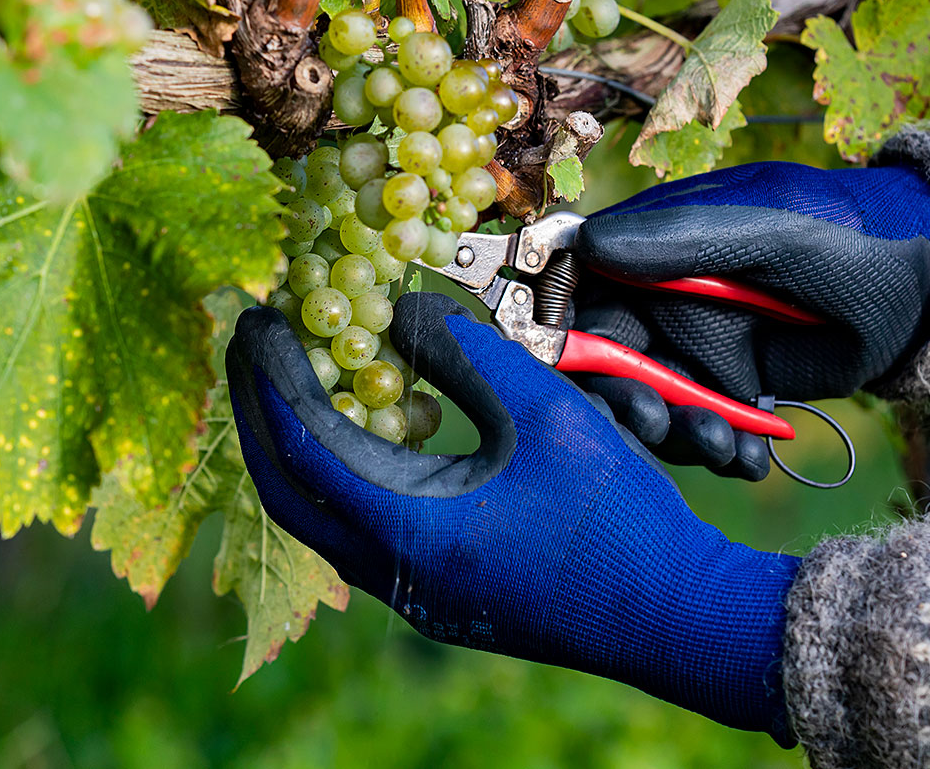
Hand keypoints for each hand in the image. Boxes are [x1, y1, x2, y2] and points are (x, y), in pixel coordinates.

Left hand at [227, 292, 799, 742]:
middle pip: (288, 491)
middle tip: (255, 350)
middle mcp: (389, 572)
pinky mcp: (436, 596)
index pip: (301, 444)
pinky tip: (367, 432)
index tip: (257, 319)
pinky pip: (359, 532)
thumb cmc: (616, 516)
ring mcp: (411, 593)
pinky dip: (344, 477)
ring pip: (321, 518)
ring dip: (299, 450)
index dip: (271, 376)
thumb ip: (463, 355)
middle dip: (261, 415)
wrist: (674, 617)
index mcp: (403, 527)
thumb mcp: (544, 413)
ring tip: (299, 382)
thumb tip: (396, 312)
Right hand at [571, 161, 929, 478]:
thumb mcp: (766, 234)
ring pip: (660, 407)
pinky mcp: (733, 391)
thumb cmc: (846, 241)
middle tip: (656, 424)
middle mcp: (663, 306)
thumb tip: (588, 246)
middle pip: (613, 366)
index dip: (572, 344)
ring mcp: (698, 351)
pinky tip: (753, 460)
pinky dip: (726, 453)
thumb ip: (679, 240)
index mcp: (654, 255)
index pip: (583, 301)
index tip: (586, 378)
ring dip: (681, 436)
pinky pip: (710, 430)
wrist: (924, 290)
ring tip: (724, 448)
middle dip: (628, 402)